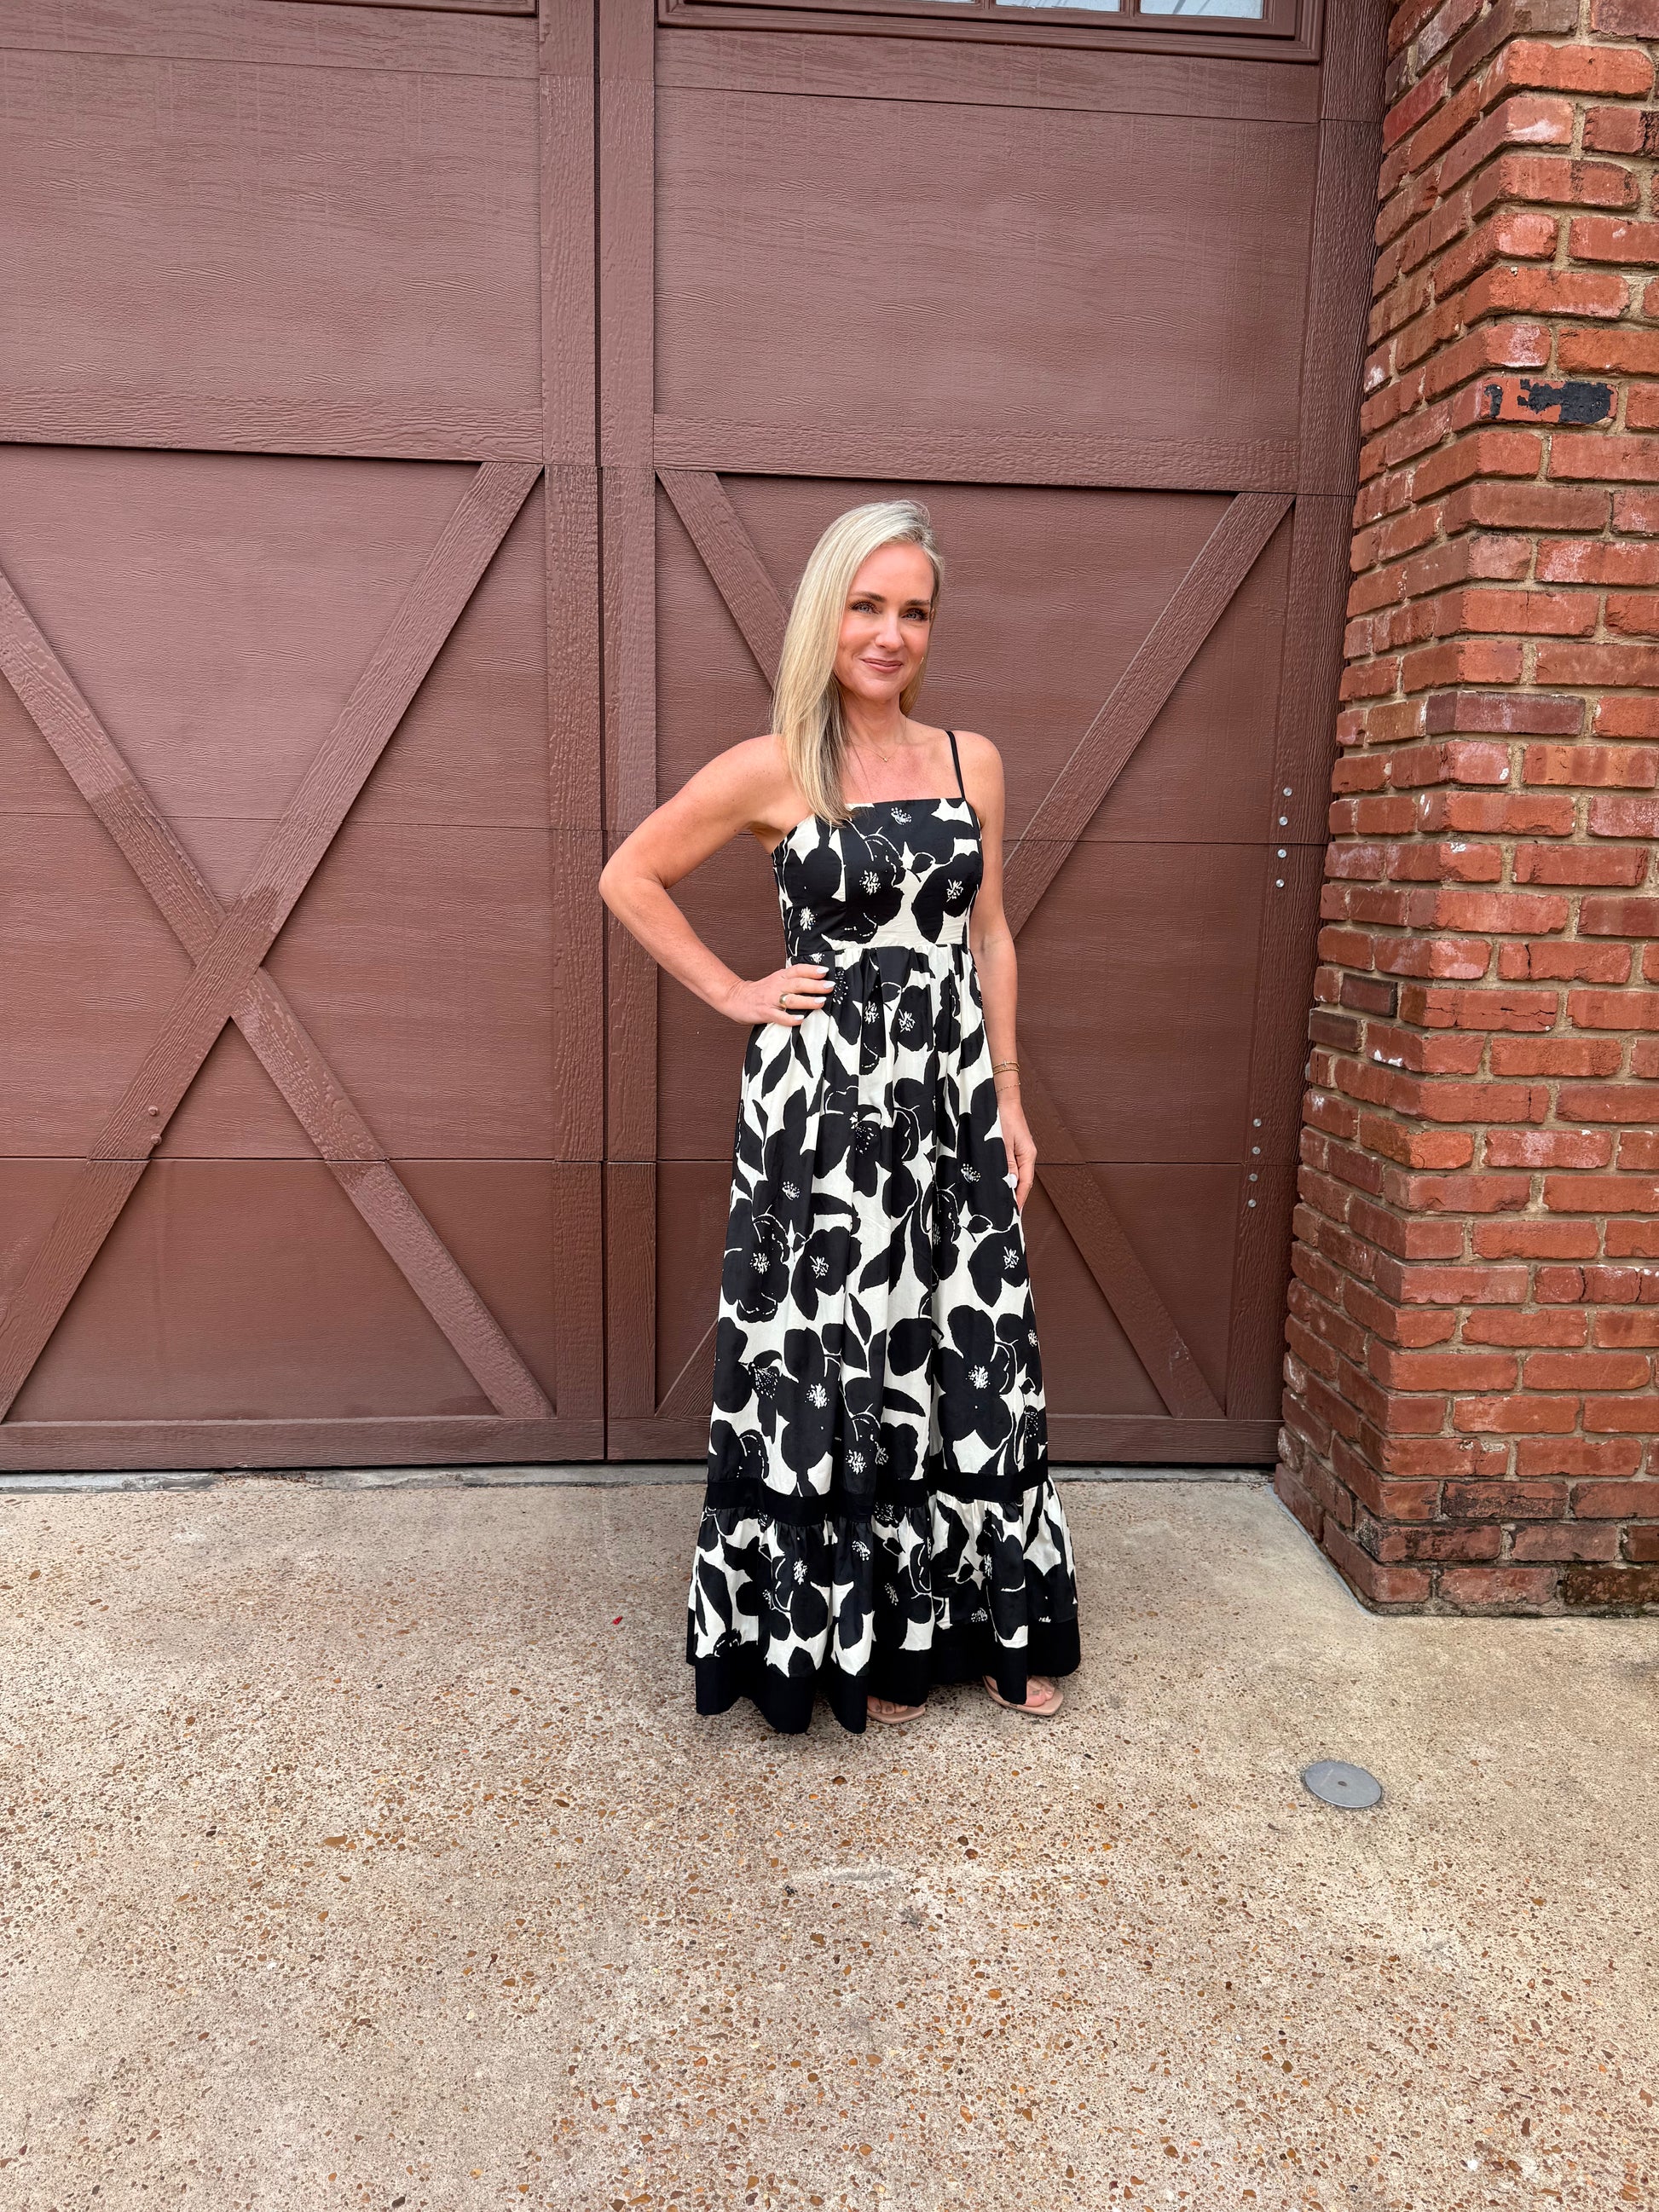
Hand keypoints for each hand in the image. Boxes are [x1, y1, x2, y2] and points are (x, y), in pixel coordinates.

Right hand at [724, 962, 832, 1026]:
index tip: (825, 971)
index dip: (811, 970)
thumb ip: (792, 980)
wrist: (735, 998)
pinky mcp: (765, 1013)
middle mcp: (776, 986)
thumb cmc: (759, 991)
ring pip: (791, 999)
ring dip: (807, 1001)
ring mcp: (770, 999)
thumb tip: (816, 981)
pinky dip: (790, 1018)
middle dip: (815, 985)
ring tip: (821, 1002)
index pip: (798, 970)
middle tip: (830, 987)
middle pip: (798, 983)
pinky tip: (800, 1020)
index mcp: (780, 976)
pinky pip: (779, 1016)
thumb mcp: (775, 980)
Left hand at [998, 1093, 1036, 1212]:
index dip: (1018, 1200)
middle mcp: (1024, 1155)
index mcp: (1027, 1155)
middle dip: (1012, 1197)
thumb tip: (1009, 1184)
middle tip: (1002, 1213)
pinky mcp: (1009, 1147)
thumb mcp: (1002, 1142)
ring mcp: (1017, 1151)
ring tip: (997, 1202)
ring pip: (1012, 1175)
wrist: (1000, 1096)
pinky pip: (1007, 1167)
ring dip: (1005, 1187)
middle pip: (1020, 1182)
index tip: (1013, 1215)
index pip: (1025, 1184)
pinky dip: (1001, 1176)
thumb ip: (1005, 1164)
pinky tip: (993, 1182)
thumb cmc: (1002, 1115)